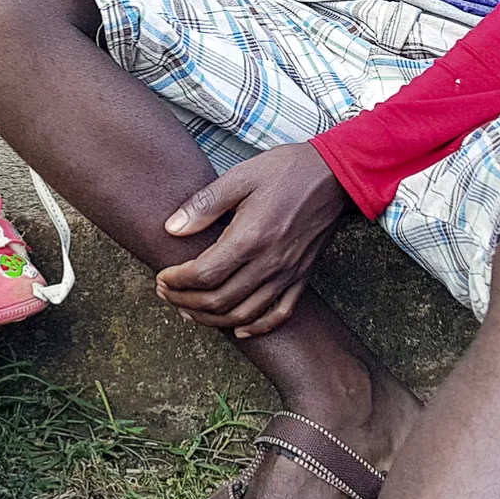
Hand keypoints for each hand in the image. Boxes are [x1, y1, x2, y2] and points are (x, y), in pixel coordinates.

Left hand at [155, 143, 351, 338]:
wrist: (337, 175)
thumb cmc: (287, 171)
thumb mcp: (240, 176)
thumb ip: (204, 205)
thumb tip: (172, 228)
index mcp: (250, 237)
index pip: (204, 274)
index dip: (177, 281)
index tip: (162, 277)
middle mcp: (269, 263)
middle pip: (219, 300)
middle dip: (186, 302)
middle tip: (166, 293)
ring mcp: (288, 274)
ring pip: (244, 314)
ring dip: (212, 319)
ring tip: (189, 311)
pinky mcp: (303, 277)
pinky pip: (280, 313)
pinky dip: (257, 326)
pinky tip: (238, 327)